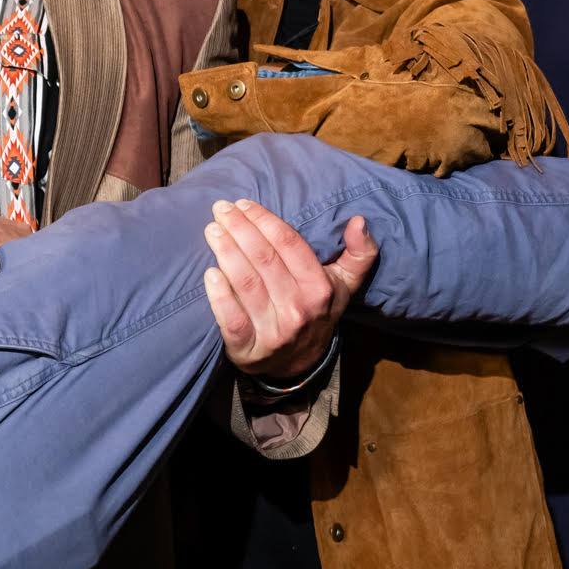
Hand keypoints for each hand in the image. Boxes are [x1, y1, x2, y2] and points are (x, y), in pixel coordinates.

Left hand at [203, 202, 377, 379]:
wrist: (298, 363)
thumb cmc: (316, 310)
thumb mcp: (344, 284)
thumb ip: (359, 253)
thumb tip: (359, 221)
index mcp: (320, 288)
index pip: (288, 244)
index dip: (264, 220)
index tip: (243, 204)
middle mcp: (299, 309)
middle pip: (264, 260)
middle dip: (240, 229)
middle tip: (221, 209)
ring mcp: (274, 331)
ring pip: (247, 284)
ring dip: (226, 253)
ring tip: (212, 231)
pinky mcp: (249, 349)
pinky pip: (232, 320)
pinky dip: (220, 296)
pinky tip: (209, 274)